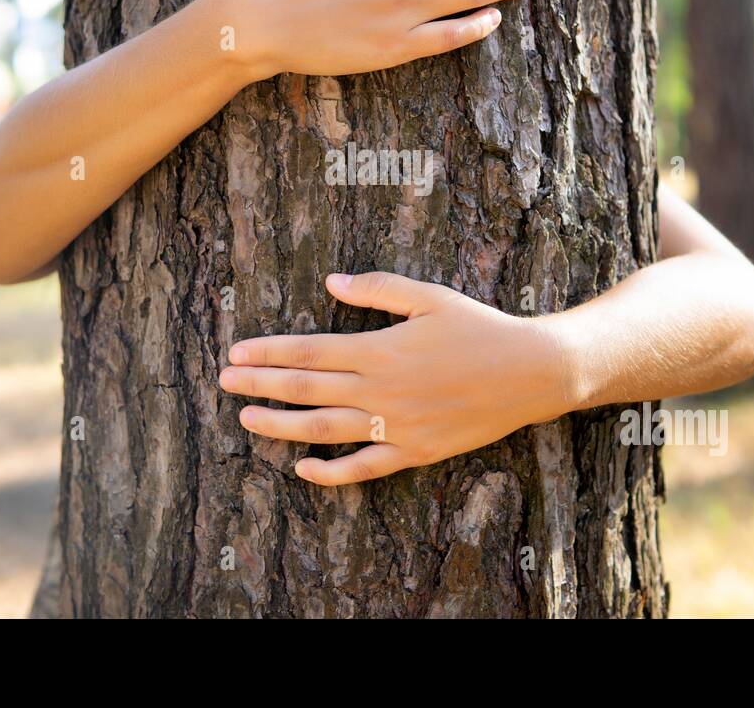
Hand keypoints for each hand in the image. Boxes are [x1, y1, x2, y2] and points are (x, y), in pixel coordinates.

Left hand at [220, 272, 573, 485]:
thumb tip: (330, 281)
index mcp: (380, 348)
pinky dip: (330, 472)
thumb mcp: (428, 296)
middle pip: (306, 390)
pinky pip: (363, 467)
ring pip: (323, 430)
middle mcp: (381, 389)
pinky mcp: (413, 452)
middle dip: (260, 385)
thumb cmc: (479, 328)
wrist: (529, 373)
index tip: (237, 353)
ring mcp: (395, 425)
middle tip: (225, 382)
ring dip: (280, 425)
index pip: (309, 352)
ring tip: (247, 418)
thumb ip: (376, 289)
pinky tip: (302, 467)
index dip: (269, 353)